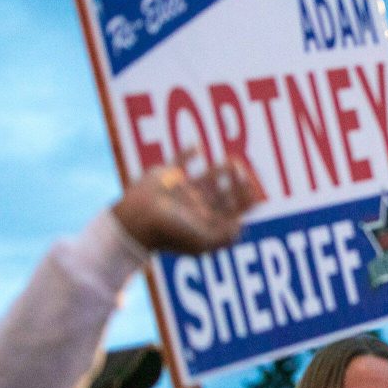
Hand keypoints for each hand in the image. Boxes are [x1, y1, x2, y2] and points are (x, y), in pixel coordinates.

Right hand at [113, 158, 258, 253]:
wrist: (137, 221)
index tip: (251, 187)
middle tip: (242, 170)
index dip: (245, 199)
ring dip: (220, 170)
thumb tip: (241, 223)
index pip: (233, 211)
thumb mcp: (203, 241)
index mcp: (205, 223)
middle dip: (236, 183)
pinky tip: (197, 146)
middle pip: (223, 194)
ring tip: (231, 161)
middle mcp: (196, 207)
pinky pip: (179, 161)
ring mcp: (181, 192)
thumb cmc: (170, 232)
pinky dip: (188, 153)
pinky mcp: (165, 178)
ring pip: (207, 179)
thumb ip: (226, 236)